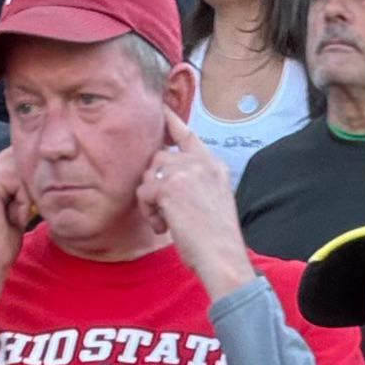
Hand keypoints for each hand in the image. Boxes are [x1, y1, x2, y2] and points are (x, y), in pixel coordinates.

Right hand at [0, 146, 32, 313]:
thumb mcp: (11, 213)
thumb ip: (18, 193)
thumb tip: (37, 178)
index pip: (10, 164)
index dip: (26, 181)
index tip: (29, 206)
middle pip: (14, 161)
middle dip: (28, 186)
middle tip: (23, 213)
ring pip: (18, 172)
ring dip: (25, 197)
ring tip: (15, 219)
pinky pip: (18, 182)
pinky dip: (23, 202)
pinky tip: (13, 220)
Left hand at [136, 108, 255, 300]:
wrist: (221, 255)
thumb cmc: (216, 239)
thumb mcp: (212, 201)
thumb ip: (195, 183)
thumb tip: (162, 180)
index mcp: (214, 166)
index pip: (189, 137)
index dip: (173, 122)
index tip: (162, 109)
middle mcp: (201, 164)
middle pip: (159, 160)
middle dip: (154, 185)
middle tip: (166, 212)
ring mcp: (186, 172)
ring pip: (148, 177)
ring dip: (151, 202)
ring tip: (167, 222)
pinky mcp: (169, 187)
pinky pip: (143, 193)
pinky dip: (149, 213)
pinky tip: (164, 227)